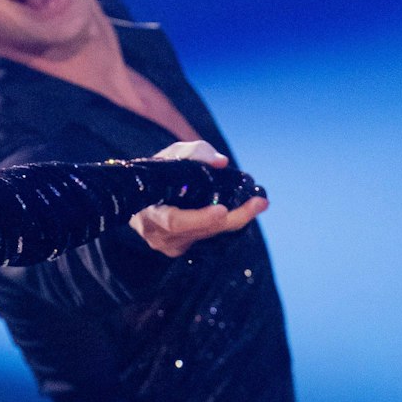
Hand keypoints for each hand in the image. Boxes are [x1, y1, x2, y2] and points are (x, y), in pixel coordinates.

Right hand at [131, 140, 266, 257]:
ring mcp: (171, 245)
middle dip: (233, 218)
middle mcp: (159, 235)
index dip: (199, 218)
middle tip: (259, 203)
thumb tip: (221, 162)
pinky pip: (209, 237)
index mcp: (150, 213)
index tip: (222, 210)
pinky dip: (227, 224)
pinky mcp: (183, 248)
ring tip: (258, 204)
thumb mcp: (172, 155)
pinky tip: (245, 212)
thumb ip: (195, 153)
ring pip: (209, 234)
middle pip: (201, 231)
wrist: (142, 194)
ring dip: (236, 220)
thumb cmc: (157, 173)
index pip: (174, 221)